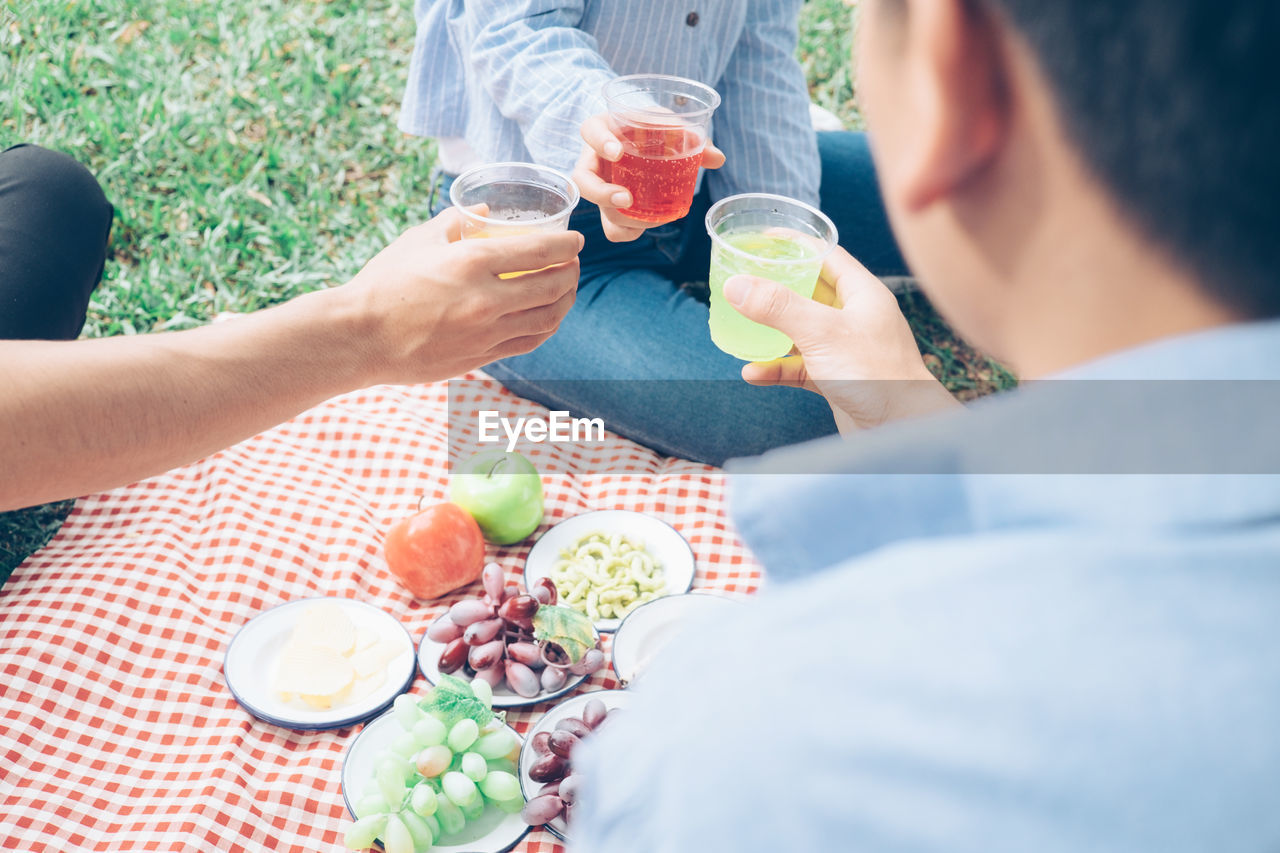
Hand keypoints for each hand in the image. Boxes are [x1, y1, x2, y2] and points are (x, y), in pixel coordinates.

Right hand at [341, 207, 582, 384]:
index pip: (540, 252)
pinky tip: (547, 318)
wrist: (360, 336)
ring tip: (566, 290)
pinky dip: (545, 328)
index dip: (567, 246)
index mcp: (472, 262)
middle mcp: (486, 300)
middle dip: (571, 272)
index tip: (576, 240)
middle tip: (572, 263)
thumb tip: (485, 212)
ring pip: (547, 319)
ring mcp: (486, 333)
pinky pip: (527, 342)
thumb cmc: (384, 282)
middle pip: (552, 287)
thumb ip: (456, 222)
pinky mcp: (481, 357)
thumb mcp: (418, 240)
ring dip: (565, 302)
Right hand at [572, 112, 724, 241]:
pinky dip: (629, 232)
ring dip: (620, 219)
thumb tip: (717, 158)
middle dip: (602, 193)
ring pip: (598, 210)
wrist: (647, 141)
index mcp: (606, 130)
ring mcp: (601, 187)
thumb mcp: (669, 124)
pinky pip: (613, 228)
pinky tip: (647, 226)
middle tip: (627, 198)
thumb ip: (690, 137)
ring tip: (648, 219)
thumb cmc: (654, 128)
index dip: (599, 141)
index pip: (590, 130)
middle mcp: (595, 160)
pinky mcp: (611, 209)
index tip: (618, 152)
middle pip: (583, 181)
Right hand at [724, 247, 959, 431]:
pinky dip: (776, 368)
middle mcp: (856, 317)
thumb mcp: (822, 333)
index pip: (826, 256)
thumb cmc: (878, 376)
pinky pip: (799, 367)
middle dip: (775, 289)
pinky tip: (753, 373)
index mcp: (863, 293)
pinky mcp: (837, 379)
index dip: (795, 244)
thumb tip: (737, 285)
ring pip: (801, 331)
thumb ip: (779, 307)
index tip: (762, 240)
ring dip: (771, 331)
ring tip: (740, 326)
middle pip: (809, 292)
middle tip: (743, 282)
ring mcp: (846, 349)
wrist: (903, 429)